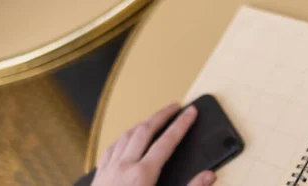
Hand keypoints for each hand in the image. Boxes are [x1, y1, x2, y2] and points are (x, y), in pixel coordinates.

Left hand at [91, 104, 215, 185]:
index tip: (191, 112)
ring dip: (143, 123)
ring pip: (126, 135)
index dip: (181, 124)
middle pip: (145, 130)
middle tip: (175, 106)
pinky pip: (112, 147)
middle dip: (162, 115)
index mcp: (143, 175)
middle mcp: (124, 166)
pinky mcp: (99, 176)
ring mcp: (109, 169)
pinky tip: (126, 139)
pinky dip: (124, 137)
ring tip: (155, 118)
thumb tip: (208, 176)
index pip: (167, 141)